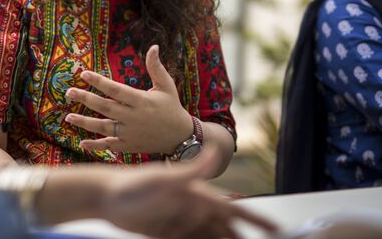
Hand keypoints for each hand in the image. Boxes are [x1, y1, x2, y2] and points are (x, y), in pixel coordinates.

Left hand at [64, 44, 192, 153]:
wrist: (181, 137)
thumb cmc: (172, 107)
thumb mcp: (166, 86)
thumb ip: (156, 67)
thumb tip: (154, 46)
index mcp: (141, 101)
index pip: (116, 90)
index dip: (99, 82)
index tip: (84, 74)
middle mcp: (134, 117)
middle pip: (106, 107)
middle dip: (86, 100)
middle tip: (69, 92)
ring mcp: (131, 134)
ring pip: (104, 128)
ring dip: (85, 123)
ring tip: (68, 118)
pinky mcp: (130, 146)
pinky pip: (110, 146)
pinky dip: (96, 146)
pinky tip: (82, 143)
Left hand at [96, 148, 276, 237]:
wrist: (105, 195)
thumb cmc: (132, 185)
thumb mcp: (162, 179)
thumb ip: (189, 170)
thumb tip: (212, 150)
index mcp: (195, 195)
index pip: (232, 209)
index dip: (255, 218)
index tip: (277, 228)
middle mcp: (190, 208)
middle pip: (223, 228)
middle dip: (239, 237)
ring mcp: (178, 221)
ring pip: (208, 237)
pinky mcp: (163, 232)